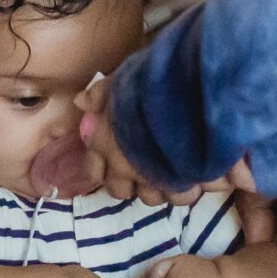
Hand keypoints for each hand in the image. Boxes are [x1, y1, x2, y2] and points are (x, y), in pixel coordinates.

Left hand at [75, 75, 191, 204]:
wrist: (192, 95)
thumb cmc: (152, 84)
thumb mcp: (123, 79)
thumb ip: (101, 93)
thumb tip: (80, 102)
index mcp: (105, 143)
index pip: (94, 171)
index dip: (104, 169)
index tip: (115, 160)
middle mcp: (124, 167)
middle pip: (121, 191)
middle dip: (131, 183)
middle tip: (145, 167)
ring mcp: (152, 179)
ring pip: (152, 198)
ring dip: (160, 186)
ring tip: (174, 170)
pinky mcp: (182, 184)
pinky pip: (180, 197)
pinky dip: (188, 187)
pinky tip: (196, 173)